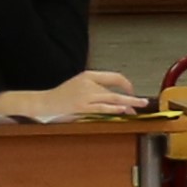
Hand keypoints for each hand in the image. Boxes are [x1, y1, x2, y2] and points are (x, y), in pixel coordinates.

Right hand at [0, 70, 148, 118]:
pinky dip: (113, 110)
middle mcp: (88, 83)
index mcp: (88, 75)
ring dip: (127, 105)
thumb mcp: (79, 85)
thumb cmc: (62, 96)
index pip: (114, 77)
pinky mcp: (81, 107)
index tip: (132, 92)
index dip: (126, 84)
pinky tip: (122, 111)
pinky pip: (101, 109)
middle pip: (115, 89)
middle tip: (143, 102)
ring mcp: (85, 95)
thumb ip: (95, 88)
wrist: (43, 103)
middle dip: (131, 97)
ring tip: (137, 109)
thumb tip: (114, 97)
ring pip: (111, 99)